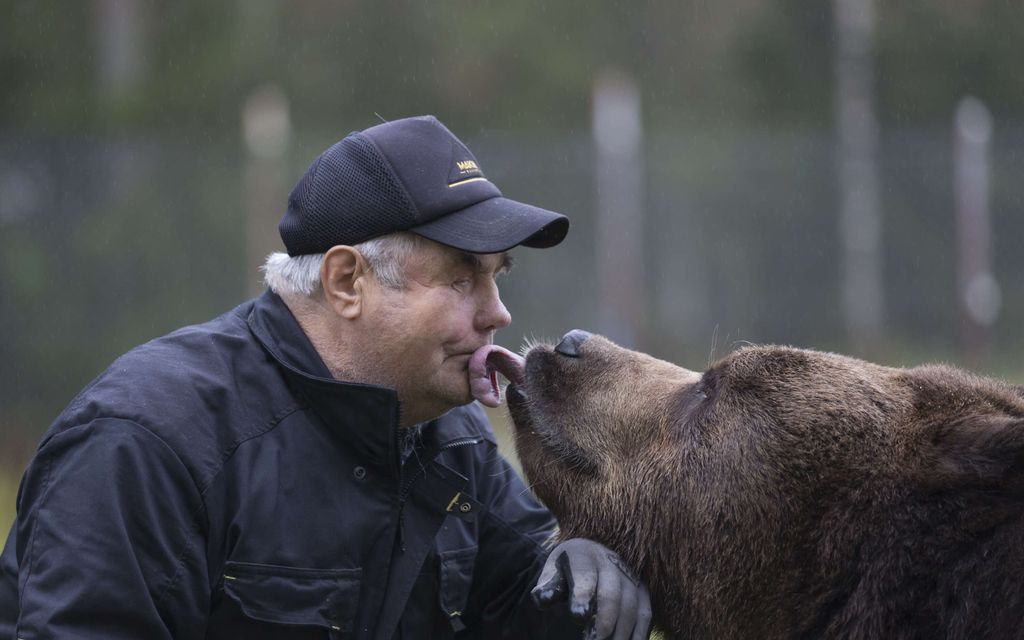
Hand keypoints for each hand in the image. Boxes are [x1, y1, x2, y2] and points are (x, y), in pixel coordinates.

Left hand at [531, 538, 651, 639]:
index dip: (582, 596)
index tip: (577, 616)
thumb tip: (542, 599)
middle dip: (604, 620)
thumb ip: (548, 586)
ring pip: (631, 606)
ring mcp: (629, 576)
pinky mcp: (642, 590)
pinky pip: (645, 614)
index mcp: (584, 555)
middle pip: (611, 593)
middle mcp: (610, 563)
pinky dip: (639, 633)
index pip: (584, 576)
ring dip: (622, 632)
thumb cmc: (568, 569)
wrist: (592, 554)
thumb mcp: (553, 571)